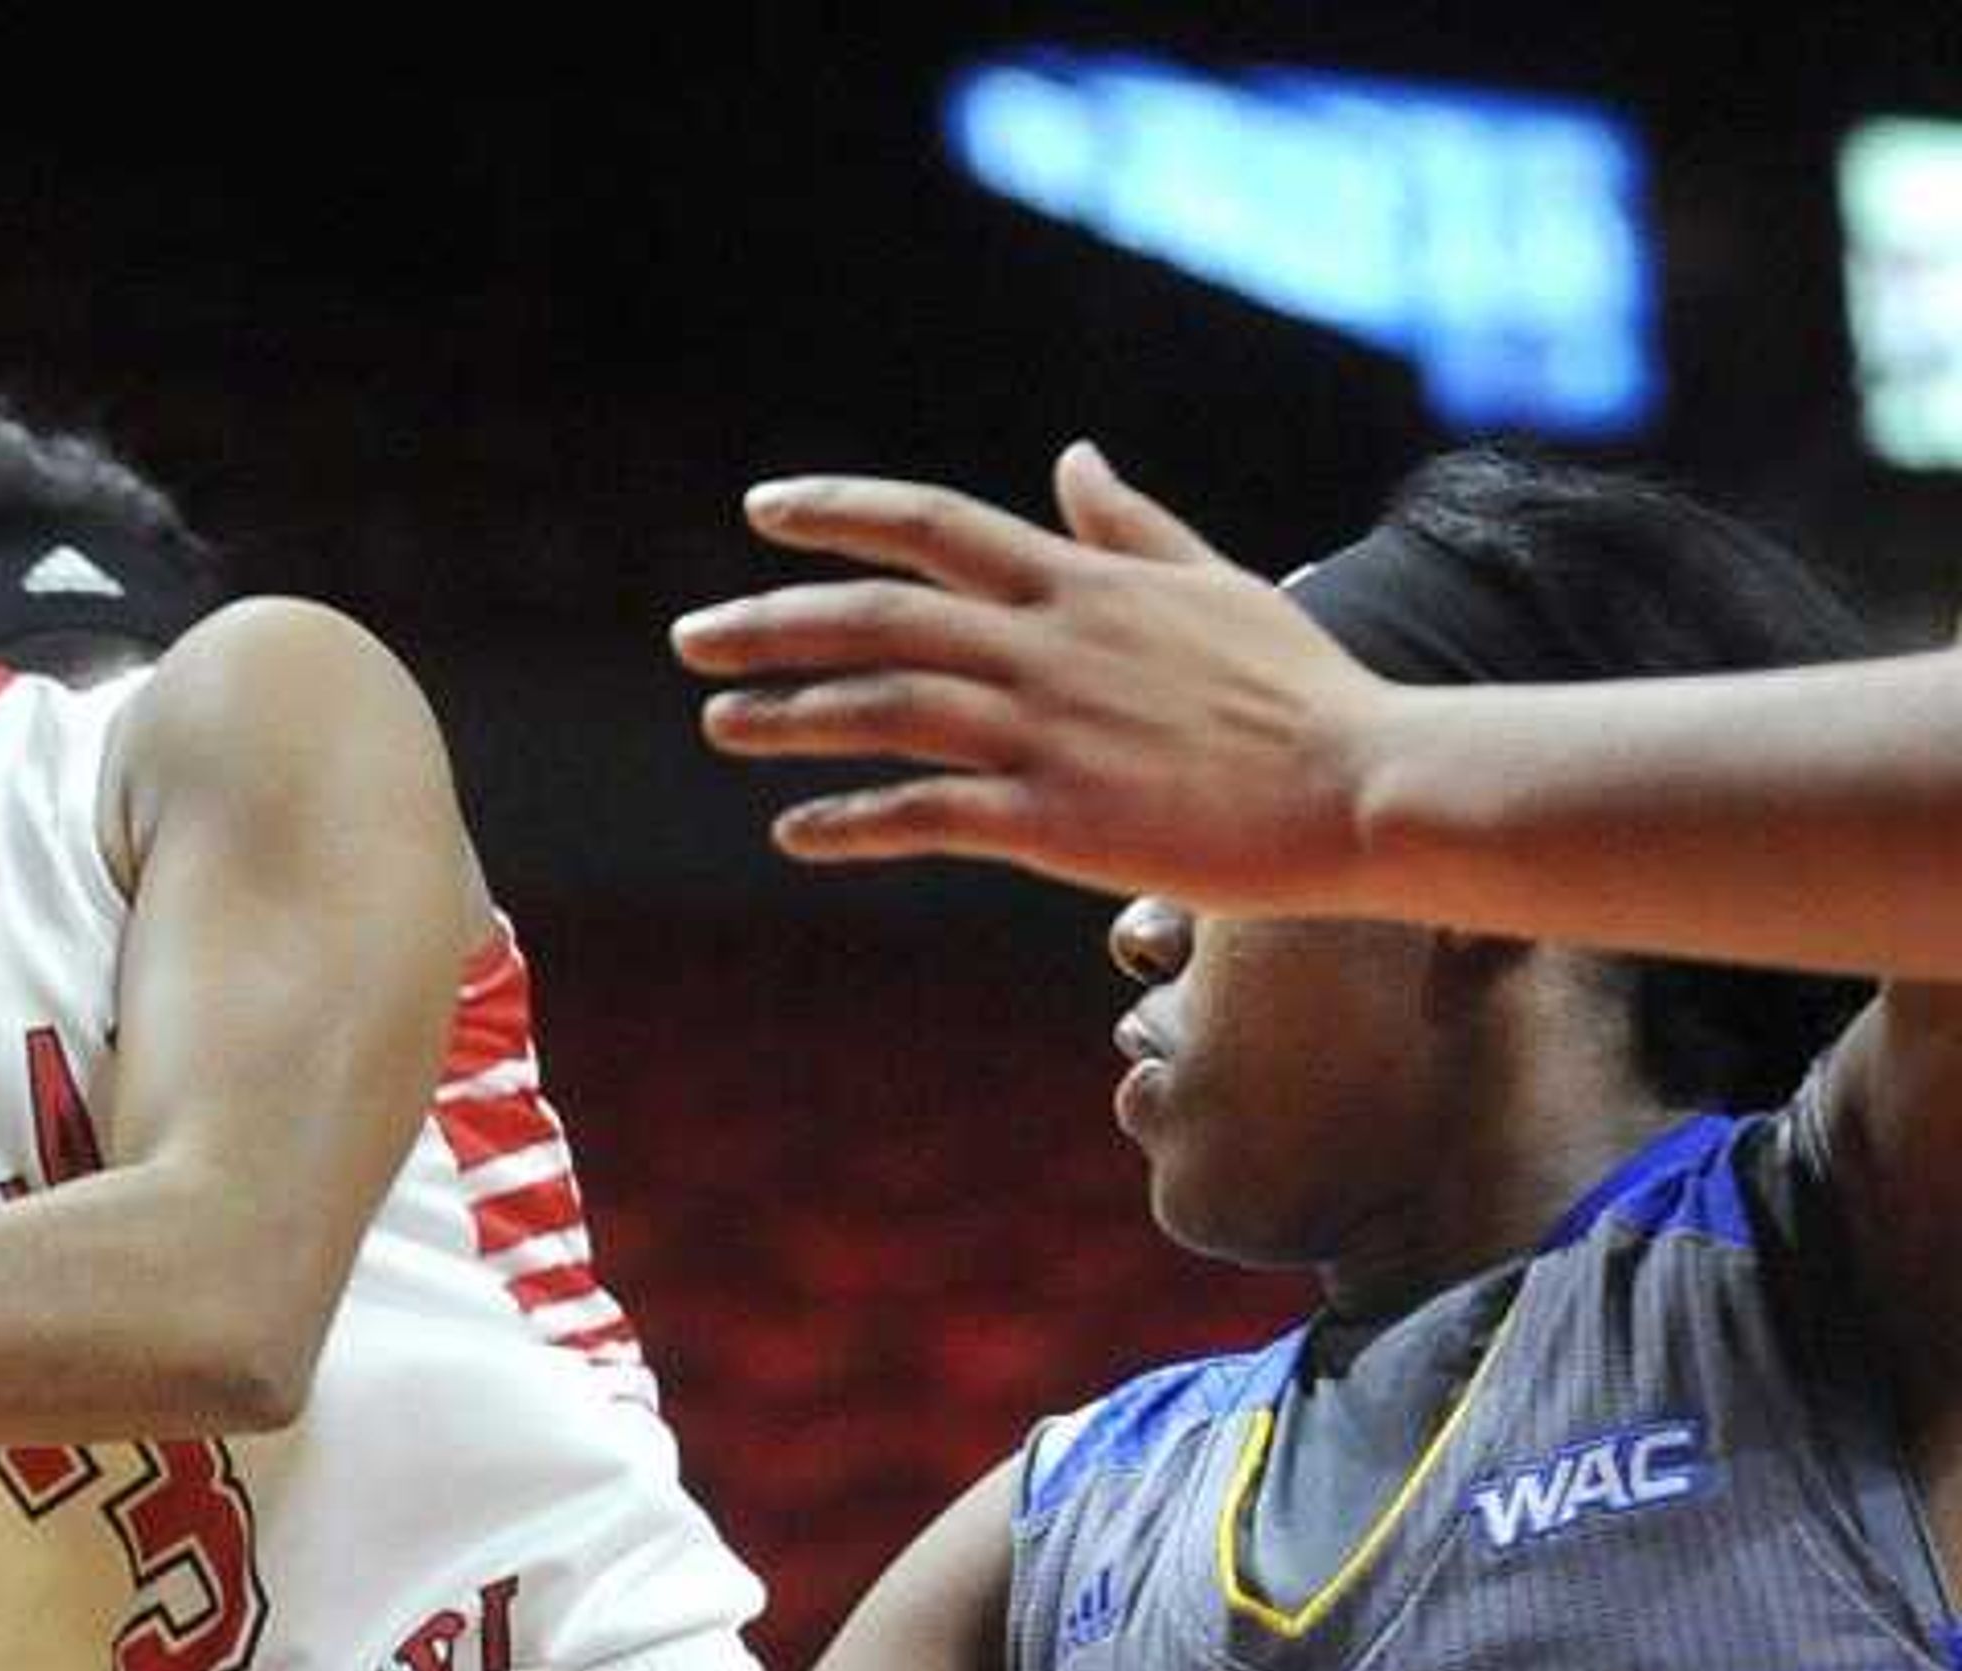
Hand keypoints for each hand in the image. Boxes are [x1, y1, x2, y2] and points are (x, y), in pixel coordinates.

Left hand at [668, 440, 1392, 906]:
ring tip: (718, 724)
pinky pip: (923, 816)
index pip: (931, 525)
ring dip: (787, 717)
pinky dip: (851, 822)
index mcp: (1080, 583)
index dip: (838, 514)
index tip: (763, 510)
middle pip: (879, 617)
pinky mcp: (1053, 821)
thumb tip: (1072, 459)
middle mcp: (1049, 645)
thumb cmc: (1296, 693)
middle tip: (690, 636)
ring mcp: (1047, 733)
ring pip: (885, 710)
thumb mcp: (1212, 583)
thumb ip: (1129, 527)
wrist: (1357, 785)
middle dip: (773, 621)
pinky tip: (795, 833)